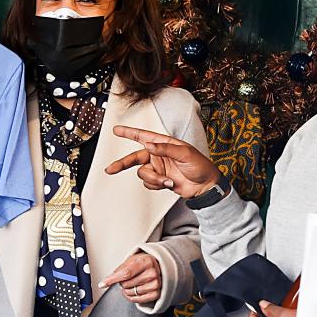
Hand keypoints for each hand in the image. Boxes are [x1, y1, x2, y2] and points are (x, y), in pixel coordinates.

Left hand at [98, 253, 161, 303]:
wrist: (156, 267)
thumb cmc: (141, 263)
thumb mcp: (130, 261)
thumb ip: (118, 270)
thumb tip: (105, 282)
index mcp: (146, 261)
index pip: (126, 273)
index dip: (112, 279)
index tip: (102, 284)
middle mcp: (153, 273)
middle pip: (126, 284)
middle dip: (122, 282)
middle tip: (128, 277)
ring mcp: (156, 284)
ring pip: (130, 293)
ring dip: (127, 289)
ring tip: (133, 282)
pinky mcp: (156, 294)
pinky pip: (137, 300)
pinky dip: (131, 297)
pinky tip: (134, 290)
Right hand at [104, 125, 222, 198]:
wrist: (205, 186)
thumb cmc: (199, 166)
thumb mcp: (184, 153)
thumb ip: (164, 148)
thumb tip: (148, 145)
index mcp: (163, 144)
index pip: (143, 136)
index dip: (129, 133)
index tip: (116, 130)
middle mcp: (158, 155)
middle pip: (134, 158)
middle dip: (123, 164)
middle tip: (111, 169)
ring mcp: (158, 169)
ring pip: (143, 174)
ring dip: (153, 179)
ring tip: (167, 181)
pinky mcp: (159, 180)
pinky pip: (148, 183)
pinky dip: (157, 185)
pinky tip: (169, 183)